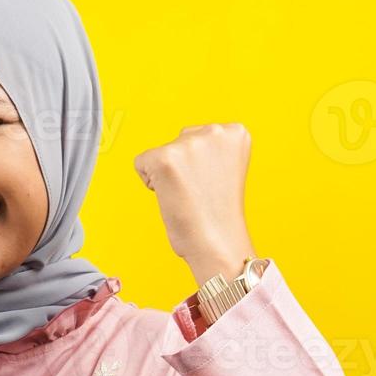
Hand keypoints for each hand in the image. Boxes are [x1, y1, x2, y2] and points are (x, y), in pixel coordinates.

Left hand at [134, 122, 257, 283]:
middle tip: (197, 192)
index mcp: (235, 132)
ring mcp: (189, 144)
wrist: (217, 243)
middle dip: (182, 166)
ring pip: (160, 153)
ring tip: (186, 196)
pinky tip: (171, 197)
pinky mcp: (164, 158)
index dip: (198, 165)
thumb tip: (182, 148)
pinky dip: (150, 182)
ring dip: (167, 175)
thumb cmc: (218, 215)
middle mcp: (214, 132)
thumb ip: (209, 151)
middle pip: (178, 141)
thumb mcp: (225, 169)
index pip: (198, 137)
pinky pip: (141, 163)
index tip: (211, 183)